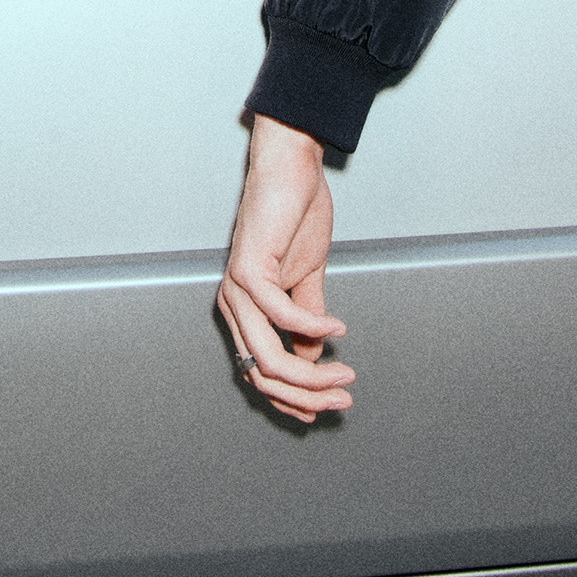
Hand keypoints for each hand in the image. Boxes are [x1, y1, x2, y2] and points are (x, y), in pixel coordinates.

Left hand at [216, 116, 354, 423]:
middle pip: (265, 376)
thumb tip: (312, 354)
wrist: (290, 168)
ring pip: (269, 358)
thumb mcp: (307, 276)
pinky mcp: (249, 270)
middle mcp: (232, 306)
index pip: (260, 374)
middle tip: (344, 398)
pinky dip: (315, 327)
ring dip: (313, 375)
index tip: (326, 408)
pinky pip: (282, 315)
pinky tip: (337, 327)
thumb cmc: (295, 215)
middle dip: (308, 396)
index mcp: (243, 311)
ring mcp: (236, 290)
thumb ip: (307, 317)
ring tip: (344, 375)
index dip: (294, 399)